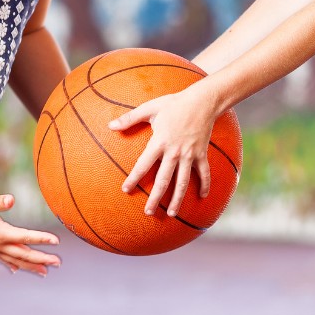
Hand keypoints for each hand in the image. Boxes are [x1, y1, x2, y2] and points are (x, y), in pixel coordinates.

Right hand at [0, 193, 60, 275]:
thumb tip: (11, 199)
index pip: (25, 237)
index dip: (41, 238)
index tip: (57, 241)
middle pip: (23, 254)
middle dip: (41, 259)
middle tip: (58, 263)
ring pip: (15, 260)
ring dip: (30, 266)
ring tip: (45, 272)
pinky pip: (3, 259)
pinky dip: (12, 265)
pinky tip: (16, 270)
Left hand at [107, 85, 218, 217]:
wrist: (203, 100)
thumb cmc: (174, 104)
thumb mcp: (150, 108)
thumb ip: (130, 118)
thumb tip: (110, 126)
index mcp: (159, 142)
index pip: (143, 165)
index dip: (134, 178)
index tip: (126, 190)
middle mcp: (174, 152)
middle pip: (163, 180)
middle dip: (155, 198)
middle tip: (148, 212)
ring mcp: (189, 154)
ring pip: (183, 182)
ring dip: (177, 199)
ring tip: (172, 213)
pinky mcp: (202, 153)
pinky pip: (204, 172)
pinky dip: (205, 185)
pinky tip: (202, 197)